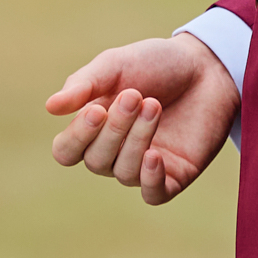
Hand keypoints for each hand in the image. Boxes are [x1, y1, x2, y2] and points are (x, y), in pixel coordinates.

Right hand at [46, 33, 237, 204]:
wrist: (207, 67)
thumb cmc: (156, 63)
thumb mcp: (115, 65)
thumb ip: (84, 84)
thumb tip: (51, 107)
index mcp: (93, 127)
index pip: (67, 150)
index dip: (77, 136)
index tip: (96, 110)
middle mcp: (113, 152)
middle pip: (95, 161)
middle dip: (115, 129)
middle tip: (136, 96)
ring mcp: (142, 166)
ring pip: (124, 172)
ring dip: (137, 139)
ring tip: (155, 106)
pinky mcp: (173, 177)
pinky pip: (153, 194)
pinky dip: (150, 179)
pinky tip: (155, 156)